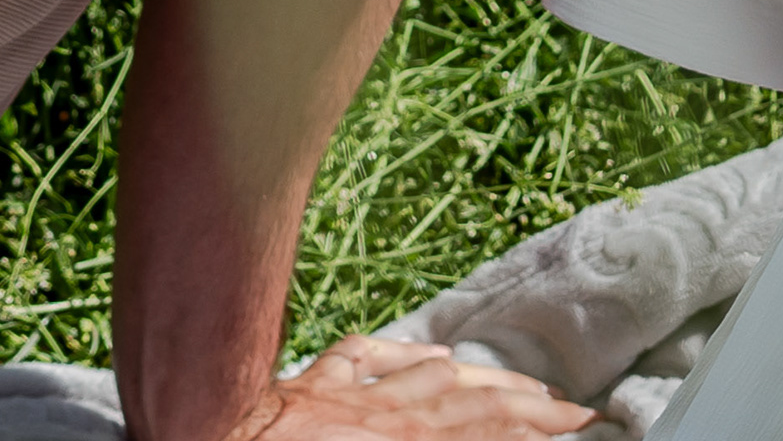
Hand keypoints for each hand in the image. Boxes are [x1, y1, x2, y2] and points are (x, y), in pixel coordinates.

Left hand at [230, 335, 599, 440]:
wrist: (202, 438)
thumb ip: (434, 438)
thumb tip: (486, 428)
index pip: (488, 431)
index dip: (538, 426)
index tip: (579, 421)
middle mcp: (384, 418)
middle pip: (470, 402)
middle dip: (523, 403)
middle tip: (565, 404)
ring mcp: (344, 397)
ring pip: (426, 376)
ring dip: (476, 377)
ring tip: (512, 381)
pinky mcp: (304, 388)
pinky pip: (361, 359)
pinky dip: (400, 354)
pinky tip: (423, 351)